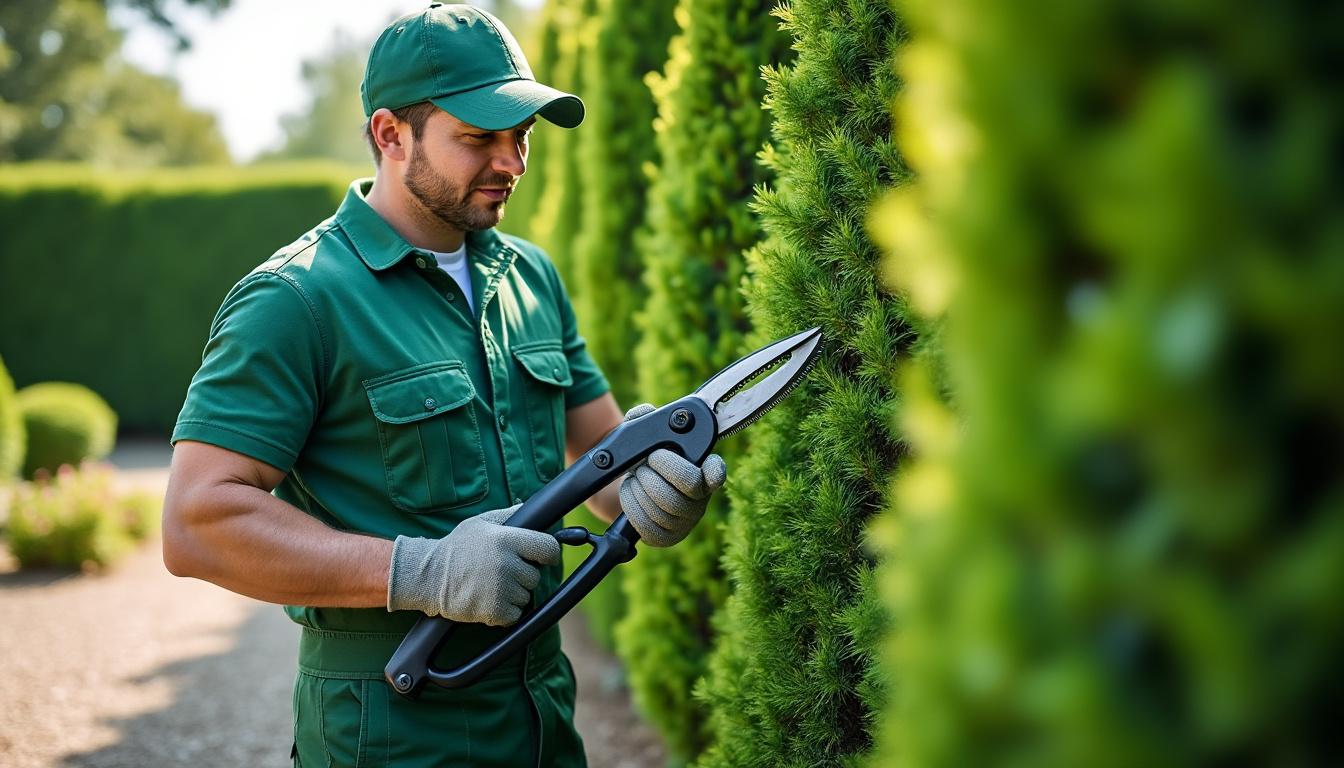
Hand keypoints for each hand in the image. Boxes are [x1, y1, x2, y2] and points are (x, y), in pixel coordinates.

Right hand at [386, 505, 561, 625]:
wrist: (428, 576)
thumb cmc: (456, 548)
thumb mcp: (481, 523)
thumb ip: (509, 515)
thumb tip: (528, 507)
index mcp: (507, 540)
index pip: (548, 548)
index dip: (548, 554)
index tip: (542, 558)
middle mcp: (506, 563)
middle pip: (536, 576)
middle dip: (523, 576)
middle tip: (501, 572)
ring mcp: (500, 588)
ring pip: (526, 596)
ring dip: (513, 595)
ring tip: (491, 585)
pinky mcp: (493, 610)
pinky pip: (514, 615)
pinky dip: (505, 612)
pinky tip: (489, 600)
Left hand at [618, 404, 726, 546]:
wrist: (629, 489)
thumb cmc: (643, 460)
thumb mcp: (642, 436)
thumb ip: (644, 418)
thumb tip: (643, 413)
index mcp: (702, 471)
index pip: (716, 473)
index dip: (716, 471)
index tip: (709, 465)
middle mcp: (699, 500)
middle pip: (685, 488)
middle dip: (656, 472)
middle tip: (644, 464)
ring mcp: (684, 522)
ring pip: (664, 507)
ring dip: (640, 488)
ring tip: (636, 478)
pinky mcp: (666, 538)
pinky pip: (648, 525)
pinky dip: (632, 506)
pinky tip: (631, 494)